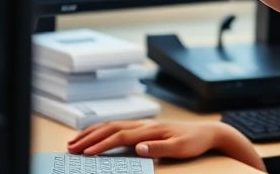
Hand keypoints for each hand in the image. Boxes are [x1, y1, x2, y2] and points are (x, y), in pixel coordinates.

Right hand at [67, 120, 264, 170]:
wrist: (208, 132)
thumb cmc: (194, 142)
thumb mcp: (180, 148)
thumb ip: (159, 147)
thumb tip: (138, 147)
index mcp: (150, 129)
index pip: (120, 136)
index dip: (102, 145)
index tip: (87, 154)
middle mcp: (144, 124)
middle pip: (110, 128)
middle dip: (89, 137)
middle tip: (70, 148)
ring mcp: (144, 124)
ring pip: (111, 125)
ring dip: (92, 132)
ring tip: (74, 141)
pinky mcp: (145, 127)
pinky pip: (118, 126)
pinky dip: (102, 130)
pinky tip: (95, 135)